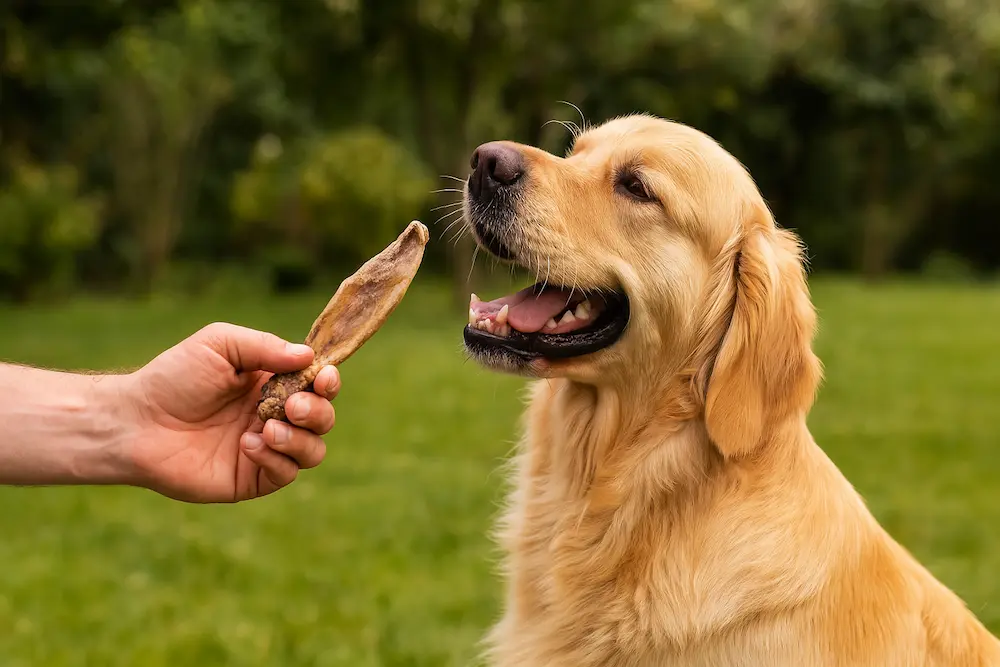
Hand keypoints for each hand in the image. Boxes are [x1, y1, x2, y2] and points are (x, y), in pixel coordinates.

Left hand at [121, 323, 339, 501]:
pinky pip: (286, 474)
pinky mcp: (253, 478)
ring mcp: (266, 448)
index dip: (328, 381)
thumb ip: (265, 347)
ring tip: (267, 428)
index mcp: (272, 382)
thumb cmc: (174, 377)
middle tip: (290, 406)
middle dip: (317, 411)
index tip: (323, 377)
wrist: (137, 422)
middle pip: (324, 418)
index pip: (317, 384)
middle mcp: (275, 415)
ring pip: (314, 450)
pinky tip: (247, 445)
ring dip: (300, 438)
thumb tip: (309, 356)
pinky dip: (276, 459)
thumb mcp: (220, 345)